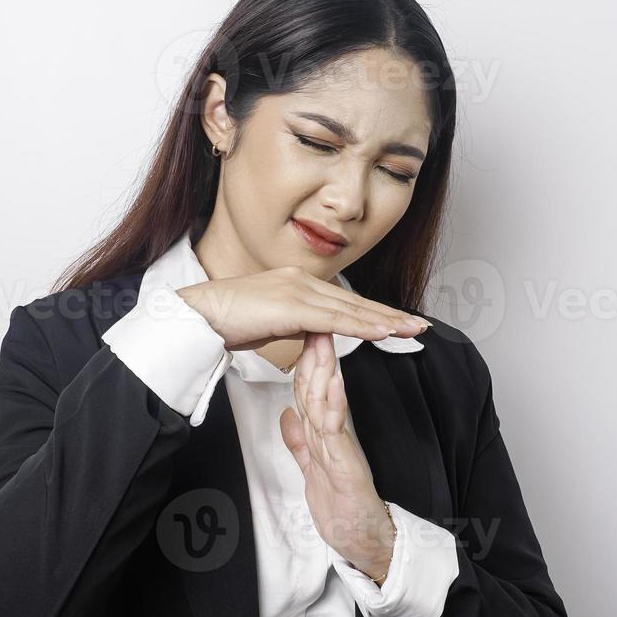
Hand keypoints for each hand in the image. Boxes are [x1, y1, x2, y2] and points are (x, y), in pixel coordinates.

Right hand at [177, 266, 428, 352]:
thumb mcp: (269, 323)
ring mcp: (297, 291)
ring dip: (383, 321)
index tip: (396, 321)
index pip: (343, 301)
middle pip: (354, 302)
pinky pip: (334, 319)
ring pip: (350, 309)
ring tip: (410, 329)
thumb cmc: (225, 322)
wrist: (197, 315)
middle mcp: (301, 281)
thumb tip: (311, 336)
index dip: (372, 311)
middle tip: (418, 324)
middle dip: (388, 314)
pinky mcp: (292, 306)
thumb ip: (294, 325)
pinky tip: (382, 332)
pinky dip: (361, 326)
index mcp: (296, 283)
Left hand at [278, 331, 395, 581]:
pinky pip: (336, 432)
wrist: (368, 547)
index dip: (302, 361)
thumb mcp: (313, 473)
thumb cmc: (345, 513)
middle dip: (315, 353)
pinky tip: (333, 384)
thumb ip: (301, 444)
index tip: (298, 332)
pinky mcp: (348, 467)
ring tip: (322, 339)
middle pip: (320, 389)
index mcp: (324, 438)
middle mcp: (334, 438)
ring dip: (324, 370)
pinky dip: (334, 406)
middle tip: (315, 318)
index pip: (310, 392)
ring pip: (328, 403)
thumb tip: (286, 416)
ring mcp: (342, 450)